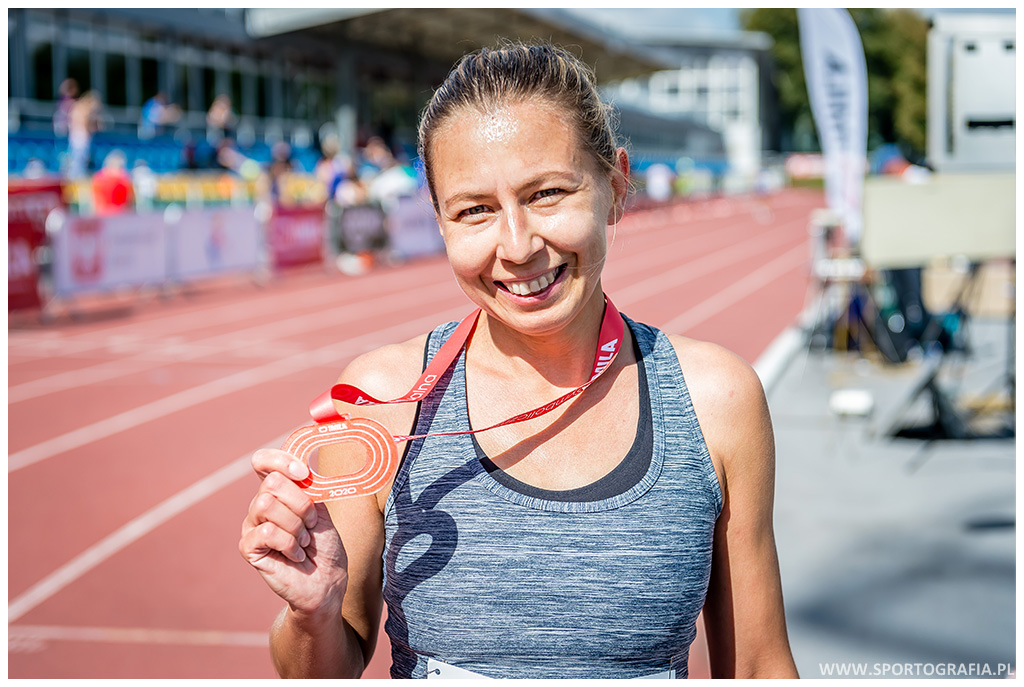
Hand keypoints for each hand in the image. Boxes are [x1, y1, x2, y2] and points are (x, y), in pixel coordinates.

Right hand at [239, 448, 348, 614]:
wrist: (326, 580)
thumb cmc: (324, 545)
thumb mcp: (320, 510)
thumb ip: (306, 489)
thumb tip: (300, 470)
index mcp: (278, 491)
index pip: (263, 461)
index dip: (281, 461)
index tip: (304, 474)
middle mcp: (260, 504)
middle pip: (271, 483)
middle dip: (300, 504)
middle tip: (310, 524)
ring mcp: (252, 525)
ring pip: (266, 505)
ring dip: (295, 525)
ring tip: (303, 541)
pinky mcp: (248, 547)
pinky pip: (266, 532)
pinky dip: (289, 543)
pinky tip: (295, 555)